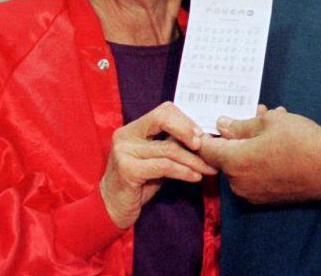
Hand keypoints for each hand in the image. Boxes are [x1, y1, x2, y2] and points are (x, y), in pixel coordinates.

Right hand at [99, 102, 214, 228]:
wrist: (112, 209)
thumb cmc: (137, 184)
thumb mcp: (155, 159)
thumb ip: (170, 144)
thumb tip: (200, 136)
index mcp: (133, 128)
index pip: (163, 110)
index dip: (185, 120)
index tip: (201, 134)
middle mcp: (126, 135)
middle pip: (162, 118)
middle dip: (188, 130)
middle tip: (205, 145)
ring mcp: (124, 152)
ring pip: (168, 148)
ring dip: (193, 159)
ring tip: (208, 168)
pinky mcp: (128, 170)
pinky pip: (164, 166)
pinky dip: (184, 171)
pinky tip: (195, 177)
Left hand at [198, 107, 320, 203]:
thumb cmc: (301, 141)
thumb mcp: (270, 123)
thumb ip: (241, 125)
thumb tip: (221, 124)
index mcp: (234, 162)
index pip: (206, 149)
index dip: (207, 133)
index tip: (216, 120)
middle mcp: (238, 183)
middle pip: (227, 156)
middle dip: (239, 134)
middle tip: (259, 115)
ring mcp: (252, 193)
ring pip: (243, 163)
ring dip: (253, 144)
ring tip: (275, 123)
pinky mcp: (266, 198)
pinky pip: (255, 174)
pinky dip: (261, 159)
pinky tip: (280, 142)